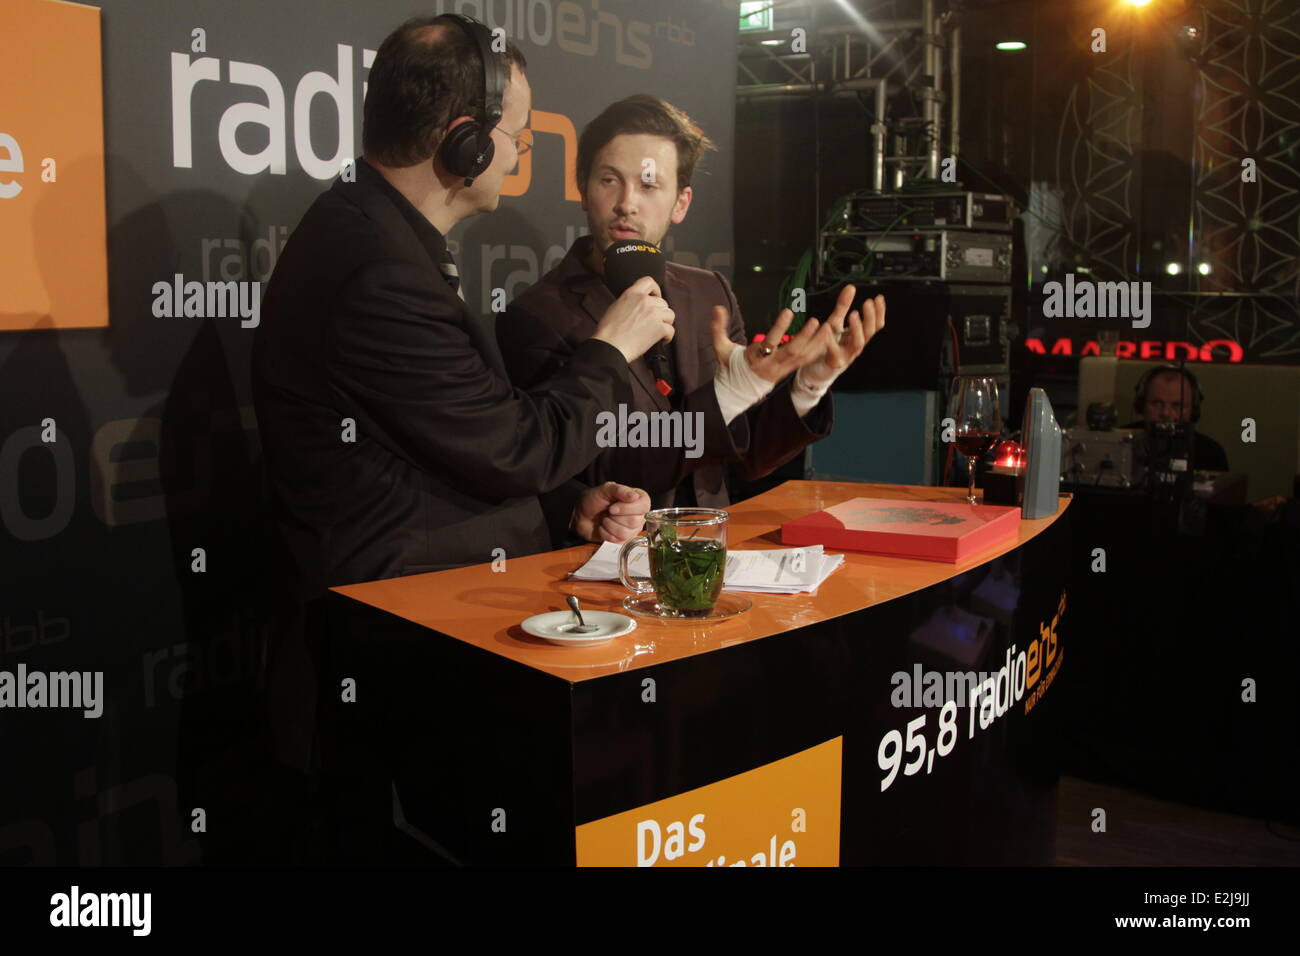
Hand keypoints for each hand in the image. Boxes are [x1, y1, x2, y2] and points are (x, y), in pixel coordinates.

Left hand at [572, 482, 650, 543]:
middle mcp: (639, 515)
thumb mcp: (605, 489)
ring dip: (609, 525)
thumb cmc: (594, 500)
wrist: (581, 514)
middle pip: (634, 521)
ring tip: (605, 519)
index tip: (612, 507)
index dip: (626, 508)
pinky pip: (618, 541)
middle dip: (615, 517)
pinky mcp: (624, 539)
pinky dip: (606, 533)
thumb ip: (620, 490)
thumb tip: (635, 496)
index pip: (643, 506)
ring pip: (626, 533)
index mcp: (638, 499)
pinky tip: (603, 527)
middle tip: (608, 512)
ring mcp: (632, 529)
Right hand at [591, 276, 675, 363]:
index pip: (649, 282)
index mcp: (632, 294)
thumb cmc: (608, 332)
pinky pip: (671, 330)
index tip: (655, 297)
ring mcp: (654, 314)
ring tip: (659, 330)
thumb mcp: (615, 307)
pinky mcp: (659, 328)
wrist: (610, 346)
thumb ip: (629, 302)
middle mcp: (645, 301)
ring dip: (666, 323)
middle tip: (654, 321)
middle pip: (663, 302)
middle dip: (660, 312)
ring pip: (670, 314)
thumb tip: (636, 306)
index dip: (655, 290)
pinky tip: (661, 340)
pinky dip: (668, 336)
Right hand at [710, 303, 837, 383]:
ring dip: (816, 343)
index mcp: (755, 358)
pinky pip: (805, 361)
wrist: (737, 389)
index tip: (788, 311)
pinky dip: (817, 350)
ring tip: (829, 328)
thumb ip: (718, 328)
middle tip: (816, 321)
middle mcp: (771, 364)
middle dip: (805, 337)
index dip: (779, 327)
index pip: (769, 342)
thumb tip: (717, 308)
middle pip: (791, 351)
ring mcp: (781, 369)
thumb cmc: (730, 365)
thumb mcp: (721, 347)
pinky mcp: (788, 371)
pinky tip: (827, 339)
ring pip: (802, 357)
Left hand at [800, 286, 885, 384]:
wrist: (815, 370)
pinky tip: (828, 329)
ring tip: (853, 314)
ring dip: (857, 328)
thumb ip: (843, 306)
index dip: (879, 312)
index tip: (878, 298)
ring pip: (858, 343)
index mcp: (858, 336)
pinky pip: (835, 352)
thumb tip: (851, 287)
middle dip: (870, 317)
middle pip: (869, 332)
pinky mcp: (834, 362)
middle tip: (867, 303)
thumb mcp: (835, 322)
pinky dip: (832, 341)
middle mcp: (855, 346)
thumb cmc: (827, 346)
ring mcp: (847, 355)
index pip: (875, 324)